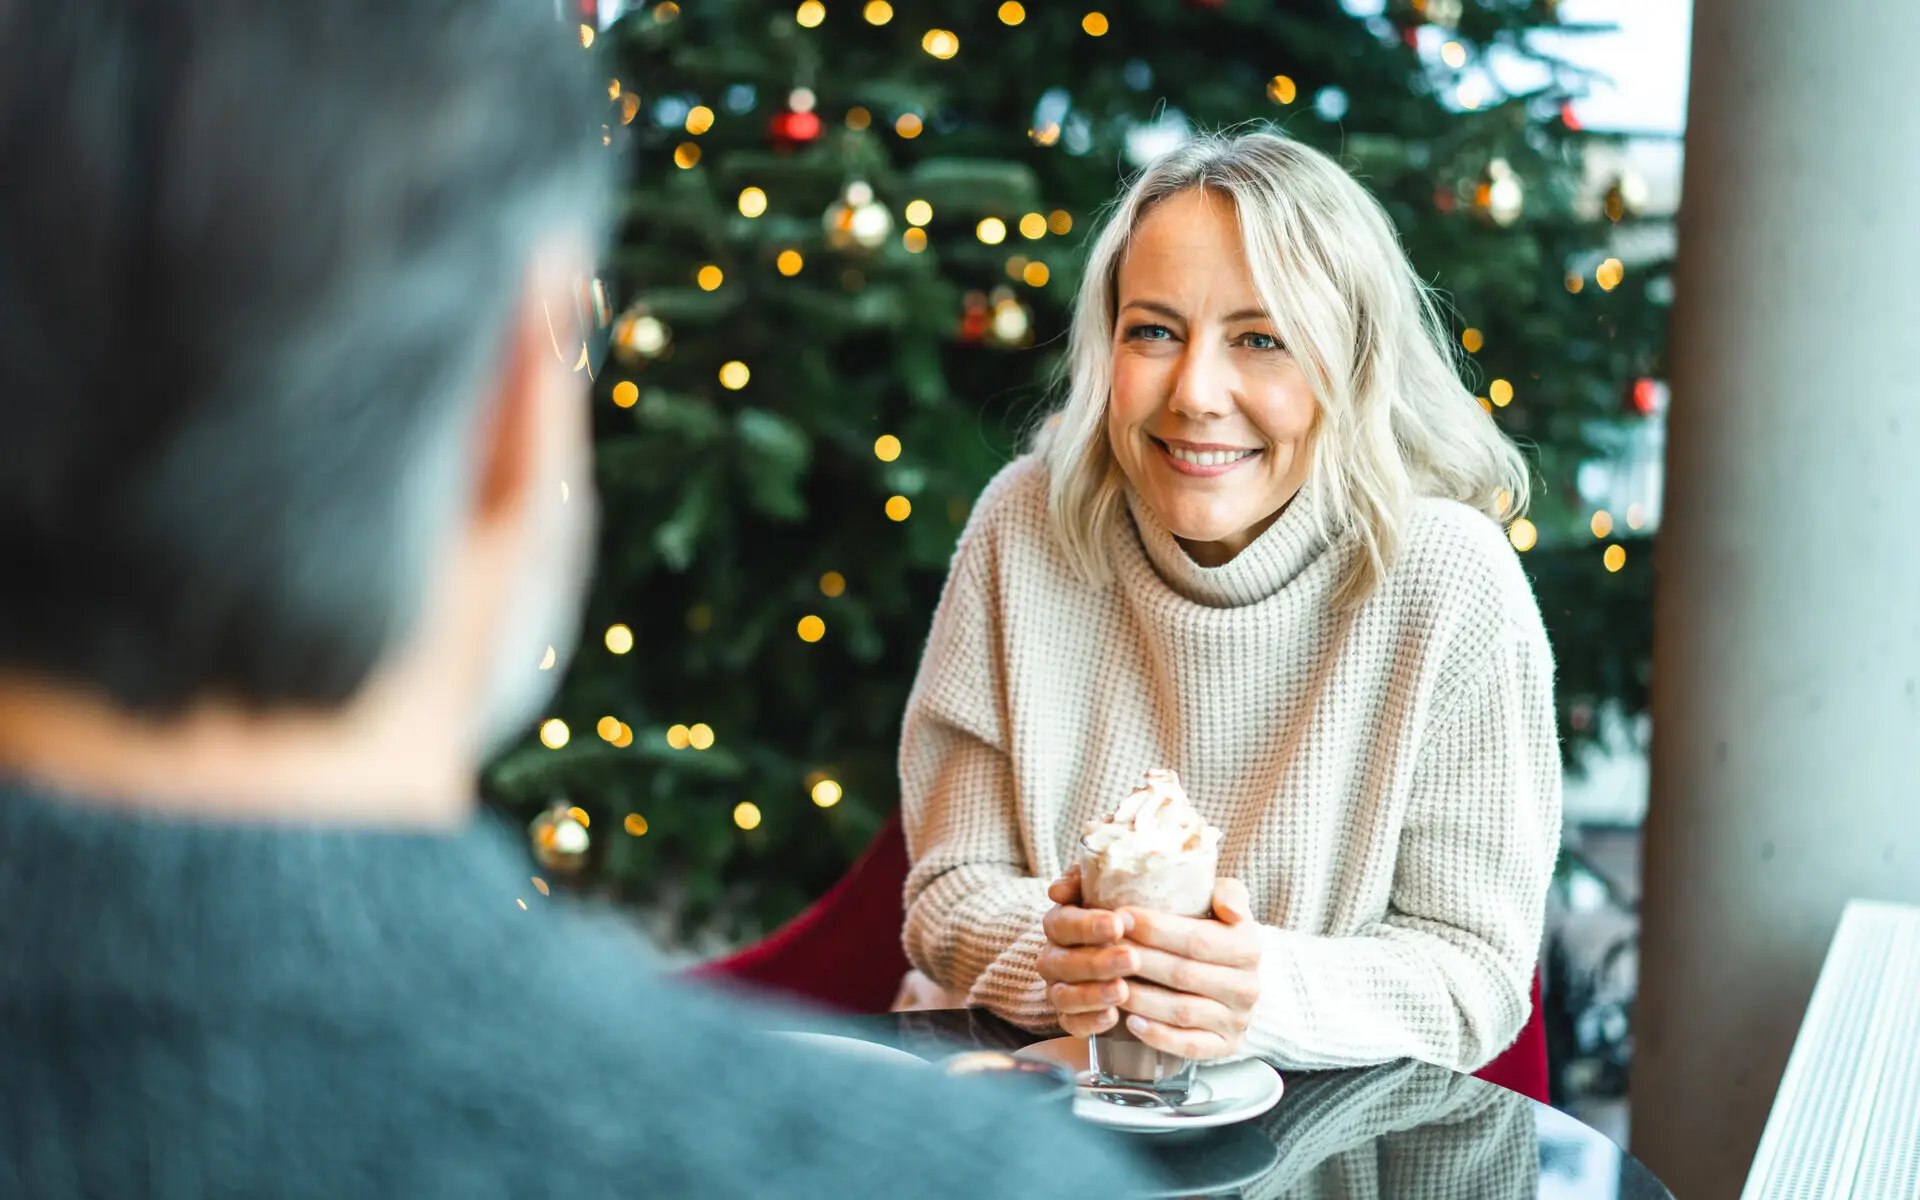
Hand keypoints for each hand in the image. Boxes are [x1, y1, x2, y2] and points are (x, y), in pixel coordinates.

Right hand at [1037, 865, 1139, 1037]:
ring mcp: (1058, 989)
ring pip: (1065, 995)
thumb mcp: (1103, 890)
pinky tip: (1112, 1017)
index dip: (1087, 925)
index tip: (1117, 923)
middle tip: (1132, 958)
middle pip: (1065, 961)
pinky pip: (1071, 1024)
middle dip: (1098, 961)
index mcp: (1060, 923)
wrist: (1114, 953)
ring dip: (1093, 994)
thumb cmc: (1115, 916)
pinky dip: (1090, 1022)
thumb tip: (1058, 889)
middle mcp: (1053, 957)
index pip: (1063, 923)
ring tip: (1123, 990)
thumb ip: (1085, 877)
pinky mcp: (1069, 1017)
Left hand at [1116, 878, 1261, 1059]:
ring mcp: (1236, 1020)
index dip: (1156, 929)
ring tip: (1108, 983)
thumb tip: (1231, 910)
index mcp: (1249, 947)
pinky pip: (1189, 1045)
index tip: (1120, 917)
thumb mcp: (1226, 902)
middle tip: (1103, 948)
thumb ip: (1228, 894)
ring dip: (1140, 998)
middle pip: (1183, 974)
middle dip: (1139, 960)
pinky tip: (1130, 1021)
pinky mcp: (1225, 1046)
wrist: (1237, 977)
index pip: (1198, 940)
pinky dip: (1158, 1036)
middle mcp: (1247, 987)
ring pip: (1181, 1011)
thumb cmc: (1217, 931)